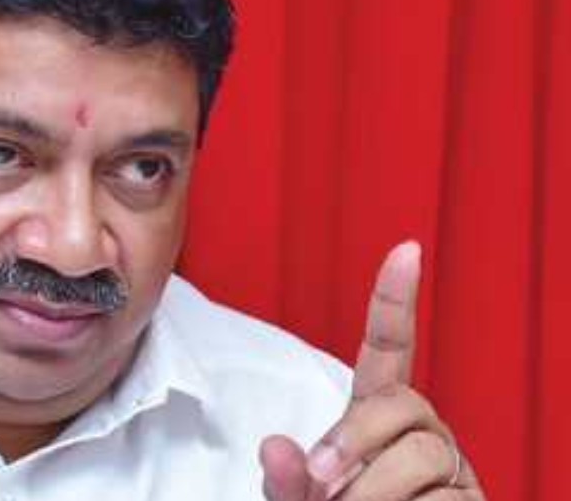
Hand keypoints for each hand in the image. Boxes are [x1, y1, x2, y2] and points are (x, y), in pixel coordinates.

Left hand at [259, 242, 485, 499]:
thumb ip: (285, 480)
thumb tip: (275, 447)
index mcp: (375, 417)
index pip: (388, 349)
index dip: (395, 301)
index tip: (405, 249)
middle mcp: (420, 432)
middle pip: (403, 404)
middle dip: (357, 439)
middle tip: (322, 483)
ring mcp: (451, 469)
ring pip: (425, 455)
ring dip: (377, 491)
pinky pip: (447, 500)